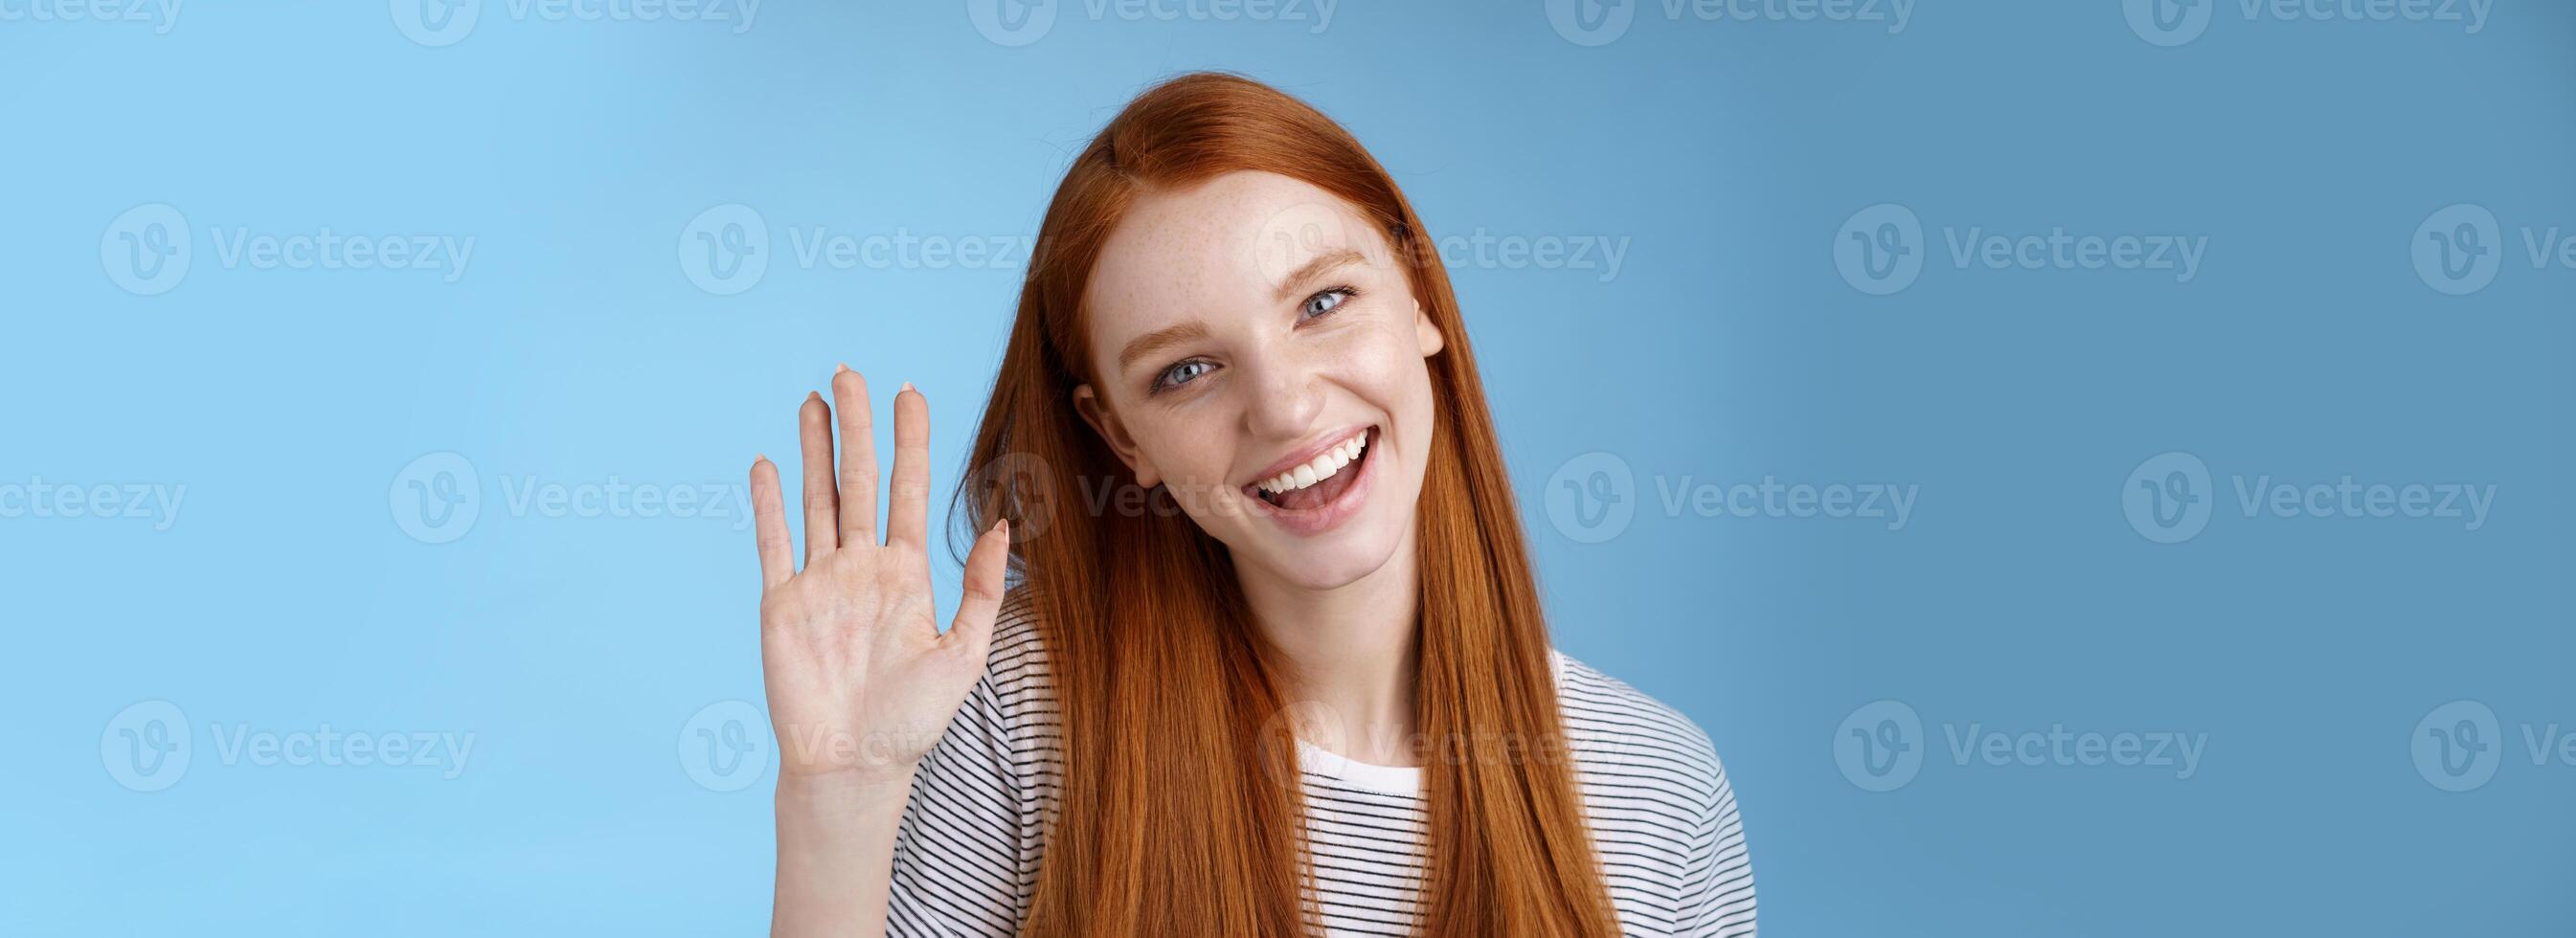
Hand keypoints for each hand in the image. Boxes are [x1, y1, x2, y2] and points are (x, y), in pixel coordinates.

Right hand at [749, 366, 1009, 784]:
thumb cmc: (913, 721)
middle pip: (859, 480)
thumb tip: (1000, 524)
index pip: (908, 492)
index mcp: (906, 575)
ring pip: (816, 500)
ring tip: (813, 400)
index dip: (910, 441)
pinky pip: (774, 543)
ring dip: (814, 449)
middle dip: (858, 426)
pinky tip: (767, 464)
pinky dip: (769, 503)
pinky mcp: (780, 604)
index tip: (911, 393)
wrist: (853, 765)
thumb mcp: (965, 653)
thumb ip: (981, 588)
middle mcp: (861, 569)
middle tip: (852, 373)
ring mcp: (819, 583)